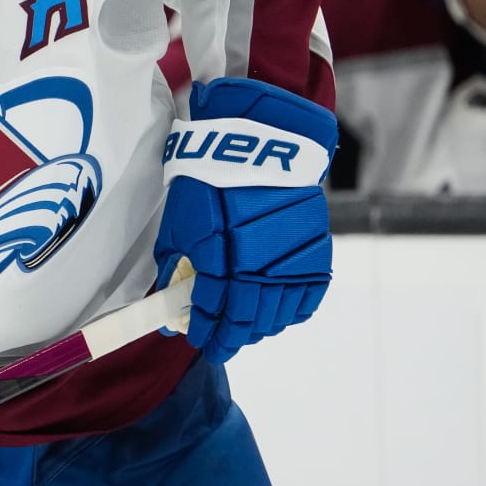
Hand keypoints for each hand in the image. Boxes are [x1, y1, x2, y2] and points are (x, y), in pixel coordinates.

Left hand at [154, 78, 336, 362]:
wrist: (262, 140)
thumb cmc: (211, 176)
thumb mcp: (181, 219)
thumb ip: (177, 264)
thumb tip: (171, 302)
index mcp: (218, 259)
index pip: (211, 313)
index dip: (203, 332)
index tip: (199, 340)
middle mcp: (256, 266)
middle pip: (246, 322)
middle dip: (230, 339)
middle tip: (221, 345)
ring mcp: (289, 262)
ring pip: (276, 316)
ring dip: (259, 329)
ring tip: (247, 330)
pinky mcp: (314, 252)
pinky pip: (306, 298)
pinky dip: (291, 312)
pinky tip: (278, 313)